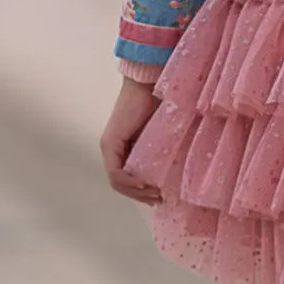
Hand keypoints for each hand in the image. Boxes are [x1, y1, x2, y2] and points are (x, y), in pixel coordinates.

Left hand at [100, 77, 162, 203]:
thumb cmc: (159, 104)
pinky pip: (115, 172)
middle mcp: (111, 149)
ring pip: (116, 181)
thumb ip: (160, 150)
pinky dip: (128, 182)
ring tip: (154, 194)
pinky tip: (144, 184)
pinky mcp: (110, 142)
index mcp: (122, 148)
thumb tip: (175, 172)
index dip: (140, 193)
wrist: (149, 83)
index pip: (126, 179)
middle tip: (158, 199)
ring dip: (135, 192)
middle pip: (120, 184)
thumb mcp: (160, 135)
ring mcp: (108, 146)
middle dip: (139, 196)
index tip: (159, 196)